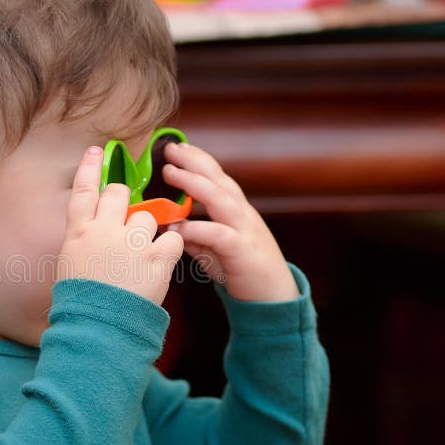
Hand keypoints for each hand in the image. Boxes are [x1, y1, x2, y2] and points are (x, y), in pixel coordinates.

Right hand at [57, 146, 183, 305]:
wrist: (99, 329)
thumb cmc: (81, 302)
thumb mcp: (71, 264)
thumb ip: (83, 240)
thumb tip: (93, 228)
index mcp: (79, 234)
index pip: (82, 191)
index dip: (89, 168)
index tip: (96, 151)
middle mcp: (104, 232)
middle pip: (118, 194)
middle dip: (125, 201)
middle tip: (127, 220)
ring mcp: (131, 244)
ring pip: (148, 216)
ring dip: (147, 231)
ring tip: (141, 255)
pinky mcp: (156, 259)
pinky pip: (171, 240)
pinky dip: (169, 249)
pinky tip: (160, 262)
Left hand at [162, 142, 299, 302]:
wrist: (273, 297)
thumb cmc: (242, 269)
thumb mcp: (214, 248)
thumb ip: (195, 235)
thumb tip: (170, 225)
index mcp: (236, 209)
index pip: (217, 176)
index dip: (198, 159)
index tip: (177, 147)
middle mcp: (241, 213)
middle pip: (218, 179)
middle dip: (194, 161)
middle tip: (170, 149)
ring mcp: (244, 230)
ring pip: (220, 198)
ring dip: (194, 183)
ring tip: (170, 173)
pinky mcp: (242, 251)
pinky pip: (219, 234)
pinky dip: (197, 228)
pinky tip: (177, 227)